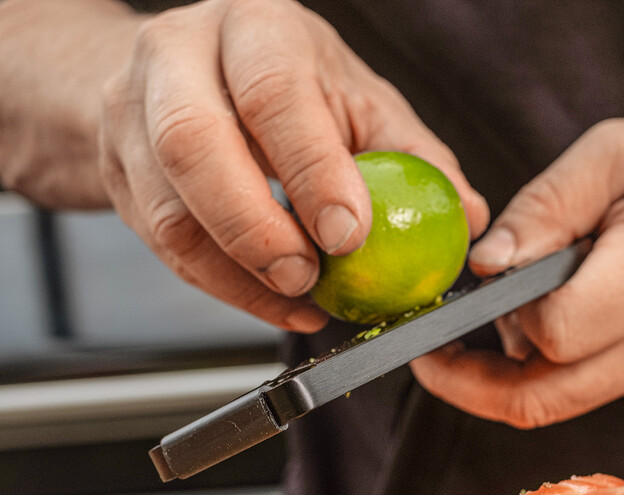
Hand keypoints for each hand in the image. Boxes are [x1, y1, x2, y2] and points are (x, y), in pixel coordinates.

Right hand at [98, 0, 487, 330]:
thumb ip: (412, 157)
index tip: (350, 236)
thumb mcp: (358, 102)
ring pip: (168, 211)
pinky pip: (164, 247)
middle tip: (309, 278)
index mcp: (254, 29)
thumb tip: (467, 217)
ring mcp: (133, 115)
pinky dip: (224, 288)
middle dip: (256, 229)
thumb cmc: (290, 87)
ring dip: (238, 273)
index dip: (311, 170)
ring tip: (299, 299)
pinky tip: (275, 301)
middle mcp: (180, 59)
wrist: (194, 75)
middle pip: (193, 146)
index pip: (272, 94)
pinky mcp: (120, 173)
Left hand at [412, 118, 623, 426]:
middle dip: (471, 384)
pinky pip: (586, 389)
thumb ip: (543, 209)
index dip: (499, 320)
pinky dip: (552, 364)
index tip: (465, 300)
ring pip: (559, 401)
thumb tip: (485, 266)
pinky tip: (556, 317)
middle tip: (433, 354)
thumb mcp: (620, 153)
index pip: (555, 333)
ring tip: (505, 314)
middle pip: (542, 399)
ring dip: (511, 371)